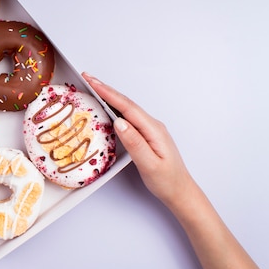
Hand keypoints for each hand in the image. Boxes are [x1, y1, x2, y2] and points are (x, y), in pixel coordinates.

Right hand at [82, 72, 193, 207]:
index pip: (127, 107)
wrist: (180, 191)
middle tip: (88, 78)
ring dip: (110, 96)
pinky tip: (108, 106)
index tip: (92, 82)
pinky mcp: (146, 134)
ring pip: (126, 108)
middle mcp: (152, 125)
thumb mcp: (149, 164)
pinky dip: (115, 107)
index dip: (108, 93)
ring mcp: (149, 129)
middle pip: (126, 103)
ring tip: (93, 87)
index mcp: (153, 129)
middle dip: (106, 89)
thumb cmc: (166, 181)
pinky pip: (128, 116)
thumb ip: (134, 143)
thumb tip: (119, 122)